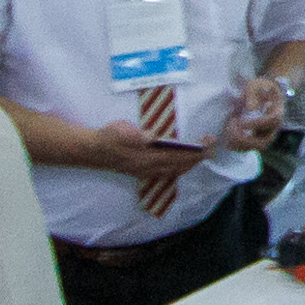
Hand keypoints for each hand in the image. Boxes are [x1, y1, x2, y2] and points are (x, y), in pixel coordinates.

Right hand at [80, 123, 212, 185]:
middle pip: (180, 165)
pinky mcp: (142, 172)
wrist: (92, 151)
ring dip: (190, 164)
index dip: (195, 150)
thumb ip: (136, 135)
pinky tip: (182, 165)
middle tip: (212, 147)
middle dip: (197, 157)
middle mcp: (149, 168)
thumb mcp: (121, 131)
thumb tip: (152, 138)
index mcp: (147, 157)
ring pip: (174, 171)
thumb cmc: (108, 137)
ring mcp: (146, 172)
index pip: (177, 155)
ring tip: (202, 156)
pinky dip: (179, 169)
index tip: (208, 142)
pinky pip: (167, 173)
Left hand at [221, 71, 289, 146]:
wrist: (265, 92)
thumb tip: (250, 110)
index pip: (271, 121)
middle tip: (231, 130)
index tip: (240, 122)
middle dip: (246, 139)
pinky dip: (238, 146)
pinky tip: (227, 137)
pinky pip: (250, 148)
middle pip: (265, 141)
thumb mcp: (254, 86)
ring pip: (256, 147)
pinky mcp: (258, 139)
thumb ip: (252, 95)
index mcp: (278, 112)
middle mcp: (274, 127)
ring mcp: (266, 135)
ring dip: (240, 144)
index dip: (256, 124)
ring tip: (227, 132)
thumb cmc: (259, 87)